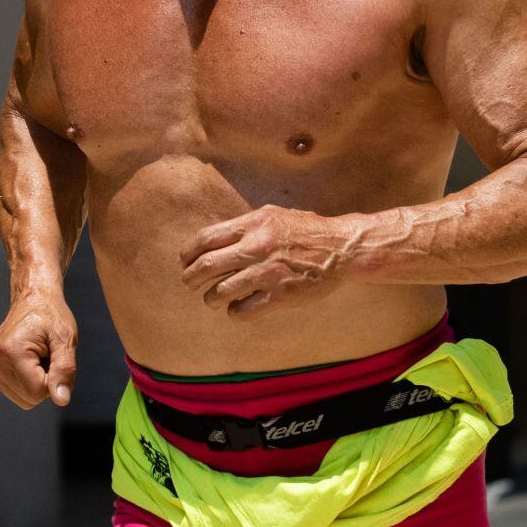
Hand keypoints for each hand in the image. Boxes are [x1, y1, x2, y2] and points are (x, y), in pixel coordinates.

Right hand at [0, 291, 77, 408]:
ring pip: (23, 399)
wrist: (32, 299)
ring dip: (36, 381)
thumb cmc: (52, 316)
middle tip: (46, 353)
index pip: (38, 392)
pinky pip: (16, 392)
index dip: (54, 378)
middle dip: (45, 380)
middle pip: (30, 398)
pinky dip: (27, 380)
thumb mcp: (65, 339)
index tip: (54, 355)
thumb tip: (61, 401)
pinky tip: (28, 359)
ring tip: (37, 355)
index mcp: (12, 352)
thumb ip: (64, 371)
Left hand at [179, 205, 350, 316]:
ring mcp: (267, 272)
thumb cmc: (307, 231)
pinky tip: (239, 307)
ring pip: (221, 291)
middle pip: (207, 266)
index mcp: (253, 224)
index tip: (184, 261)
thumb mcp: (273, 215)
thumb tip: (215, 238)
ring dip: (212, 298)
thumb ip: (245, 226)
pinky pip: (244, 310)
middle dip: (190, 278)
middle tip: (190, 284)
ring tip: (214, 299)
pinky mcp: (280, 295)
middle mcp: (256, 247)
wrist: (341, 249)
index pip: (205, 239)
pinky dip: (235, 311)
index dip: (188, 253)